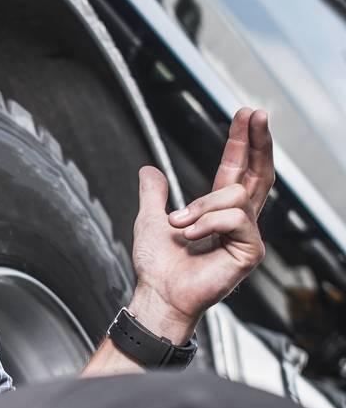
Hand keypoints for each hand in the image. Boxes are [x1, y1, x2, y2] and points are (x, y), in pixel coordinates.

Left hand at [130, 108, 273, 342]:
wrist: (158, 293)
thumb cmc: (158, 267)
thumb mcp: (150, 219)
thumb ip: (153, 194)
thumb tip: (149, 170)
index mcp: (218, 211)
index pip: (237, 169)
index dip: (242, 142)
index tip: (246, 115)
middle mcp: (238, 221)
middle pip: (257, 173)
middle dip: (257, 141)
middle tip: (256, 114)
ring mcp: (247, 236)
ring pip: (234, 195)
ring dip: (200, 206)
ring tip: (180, 225)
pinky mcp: (251, 251)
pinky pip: (234, 218)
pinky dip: (206, 222)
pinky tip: (190, 236)